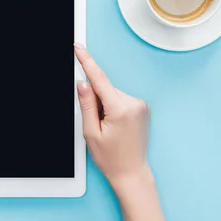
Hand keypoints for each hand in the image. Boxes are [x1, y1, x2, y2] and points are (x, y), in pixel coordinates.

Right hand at [74, 44, 150, 189]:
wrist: (132, 173)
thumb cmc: (111, 158)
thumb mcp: (91, 133)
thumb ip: (86, 105)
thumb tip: (83, 83)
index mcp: (120, 109)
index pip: (99, 79)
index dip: (86, 61)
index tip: (78, 48)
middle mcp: (134, 103)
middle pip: (104, 89)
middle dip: (95, 100)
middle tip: (96, 123)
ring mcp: (140, 105)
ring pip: (112, 94)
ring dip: (104, 105)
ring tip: (108, 128)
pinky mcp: (142, 108)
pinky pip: (120, 100)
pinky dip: (112, 107)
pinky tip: (115, 125)